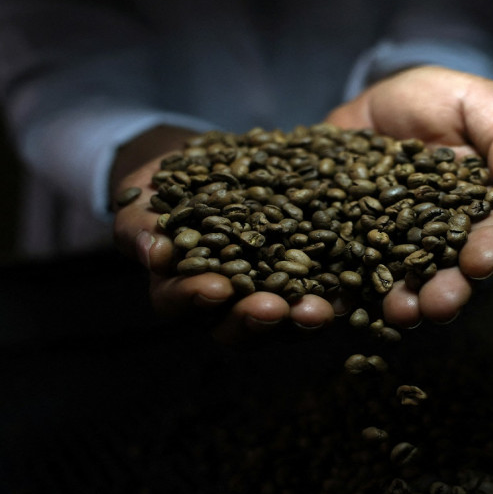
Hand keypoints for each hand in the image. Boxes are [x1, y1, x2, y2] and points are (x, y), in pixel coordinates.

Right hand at [112, 126, 340, 343]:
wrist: (208, 168)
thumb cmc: (164, 188)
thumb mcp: (145, 197)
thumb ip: (140, 223)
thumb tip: (152, 252)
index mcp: (178, 287)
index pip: (182, 301)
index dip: (197, 298)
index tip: (217, 289)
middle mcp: (224, 303)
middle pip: (235, 324)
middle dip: (254, 318)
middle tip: (272, 309)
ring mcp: (265, 294)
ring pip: (281, 319)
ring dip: (299, 318)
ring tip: (317, 310)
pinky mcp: (303, 279)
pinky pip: (319, 294)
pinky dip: (335, 296)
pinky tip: (352, 291)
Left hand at [326, 65, 492, 326]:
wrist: (378, 98)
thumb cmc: (442, 97)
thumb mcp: (480, 101)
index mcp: (482, 208)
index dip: (489, 249)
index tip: (480, 264)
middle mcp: (441, 237)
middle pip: (445, 270)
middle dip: (442, 291)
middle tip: (433, 307)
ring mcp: (393, 243)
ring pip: (396, 279)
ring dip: (394, 301)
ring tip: (393, 313)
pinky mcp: (350, 239)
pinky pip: (341, 269)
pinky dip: (334, 289)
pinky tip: (329, 304)